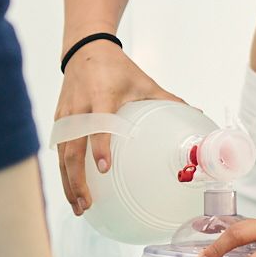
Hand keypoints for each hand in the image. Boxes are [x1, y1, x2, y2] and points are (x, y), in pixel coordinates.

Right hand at [53, 43, 180, 213]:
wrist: (85, 50)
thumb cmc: (117, 68)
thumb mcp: (144, 81)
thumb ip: (168, 99)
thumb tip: (196, 113)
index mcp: (102, 97)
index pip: (98, 125)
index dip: (100, 147)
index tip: (104, 169)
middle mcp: (79, 109)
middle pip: (72, 148)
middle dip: (77, 179)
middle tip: (87, 204)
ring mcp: (66, 116)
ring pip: (61, 154)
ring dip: (68, 182)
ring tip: (79, 207)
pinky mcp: (58, 120)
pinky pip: (59, 150)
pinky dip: (63, 172)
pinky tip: (71, 190)